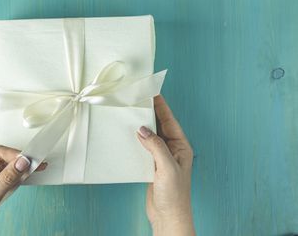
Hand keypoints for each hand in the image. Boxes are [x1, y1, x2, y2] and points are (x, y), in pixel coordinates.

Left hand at [0, 145, 45, 235]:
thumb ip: (7, 178)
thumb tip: (22, 163)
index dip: (15, 156)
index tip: (29, 160)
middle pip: (3, 159)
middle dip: (18, 163)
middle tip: (36, 164)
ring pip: (6, 169)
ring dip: (18, 172)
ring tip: (33, 171)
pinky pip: (6, 178)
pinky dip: (15, 180)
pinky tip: (24, 179)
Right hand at [137, 95, 194, 235]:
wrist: (168, 216)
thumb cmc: (174, 195)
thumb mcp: (167, 167)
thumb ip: (156, 147)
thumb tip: (142, 129)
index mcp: (181, 147)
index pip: (170, 121)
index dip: (161, 106)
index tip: (153, 93)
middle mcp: (172, 149)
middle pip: (160, 125)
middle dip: (150, 112)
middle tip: (139, 99)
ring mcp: (161, 157)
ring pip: (150, 135)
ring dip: (142, 125)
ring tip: (131, 113)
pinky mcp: (151, 165)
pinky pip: (143, 147)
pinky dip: (136, 140)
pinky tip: (128, 135)